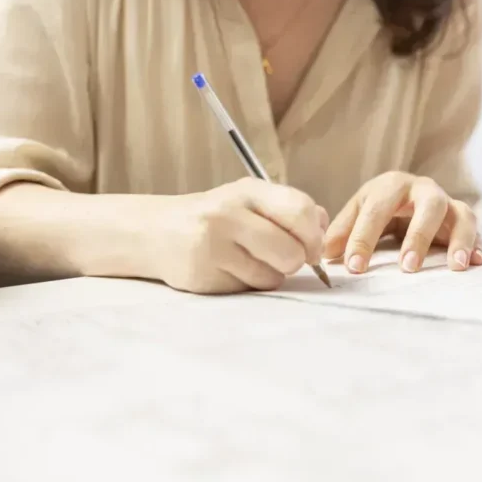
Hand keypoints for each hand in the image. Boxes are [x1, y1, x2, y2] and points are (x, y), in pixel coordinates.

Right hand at [158, 178, 327, 293]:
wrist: (156, 231)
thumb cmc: (216, 217)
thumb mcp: (251, 201)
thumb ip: (290, 210)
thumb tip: (324, 225)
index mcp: (248, 191)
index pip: (301, 211)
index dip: (315, 235)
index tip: (312, 247)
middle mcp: (229, 213)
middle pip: (291, 252)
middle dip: (297, 262)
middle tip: (286, 259)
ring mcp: (213, 245)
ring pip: (272, 277)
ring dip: (271, 276)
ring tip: (251, 261)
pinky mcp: (203, 275)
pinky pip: (248, 290)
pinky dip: (248, 285)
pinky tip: (230, 270)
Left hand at [322, 172, 481, 273]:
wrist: (406, 195)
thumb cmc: (380, 207)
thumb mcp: (358, 212)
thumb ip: (342, 230)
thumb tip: (324, 253)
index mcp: (392, 185)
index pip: (377, 209)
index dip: (364, 238)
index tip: (354, 267)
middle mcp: (424, 190)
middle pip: (429, 205)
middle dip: (419, 236)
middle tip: (407, 268)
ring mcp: (449, 203)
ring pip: (462, 214)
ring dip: (459, 240)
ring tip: (456, 266)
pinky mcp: (463, 219)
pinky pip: (476, 230)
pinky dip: (478, 245)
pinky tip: (476, 262)